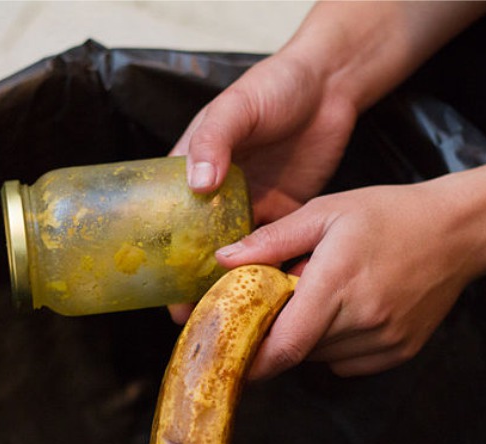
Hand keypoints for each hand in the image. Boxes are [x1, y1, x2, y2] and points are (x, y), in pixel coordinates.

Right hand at [167, 53, 356, 324]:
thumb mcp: (235, 107)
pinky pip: (273, 248)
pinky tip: (265, 296)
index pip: (166, 217)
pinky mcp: (284, 211)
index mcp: (194, 168)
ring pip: (234, 253)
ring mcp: (250, 205)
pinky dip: (268, 269)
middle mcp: (218, 194)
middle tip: (188, 315)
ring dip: (228, 282)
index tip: (156, 287)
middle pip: (197, 244)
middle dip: (191, 281)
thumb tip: (198, 183)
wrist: (329, 86)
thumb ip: (214, 140)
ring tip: (222, 315)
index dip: (159, 254)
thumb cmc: (273, 86)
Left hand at [216, 149, 485, 378]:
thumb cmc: (387, 214)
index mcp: (337, 283)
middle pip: (298, 350)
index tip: (230, 358)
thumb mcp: (324, 212)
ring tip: (320, 296)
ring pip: (321, 357)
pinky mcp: (400, 351)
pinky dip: (334, 345)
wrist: (457, 230)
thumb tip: (224, 260)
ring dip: (307, 336)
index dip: (254, 361)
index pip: (286, 345)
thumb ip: (272, 239)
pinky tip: (345, 311)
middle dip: (278, 332)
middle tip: (279, 302)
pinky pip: (347, 362)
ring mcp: (385, 340)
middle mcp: (362, 319)